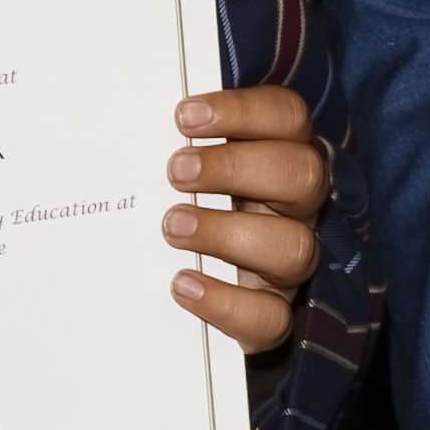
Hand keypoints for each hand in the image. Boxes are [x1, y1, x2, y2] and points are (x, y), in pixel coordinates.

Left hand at [165, 84, 326, 352]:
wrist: (188, 284)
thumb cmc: (187, 204)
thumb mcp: (187, 167)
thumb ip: (178, 146)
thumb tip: (125, 119)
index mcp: (281, 154)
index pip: (287, 117)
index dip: (243, 111)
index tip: (184, 117)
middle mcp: (296, 206)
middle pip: (303, 174)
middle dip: (236, 167)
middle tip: (176, 171)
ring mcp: (289, 262)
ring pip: (295, 247)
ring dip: (228, 233)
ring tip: (174, 226)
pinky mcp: (273, 313)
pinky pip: (271, 317)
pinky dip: (227, 303)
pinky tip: (183, 284)